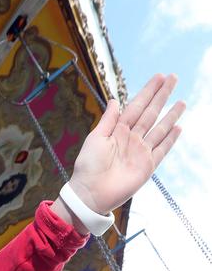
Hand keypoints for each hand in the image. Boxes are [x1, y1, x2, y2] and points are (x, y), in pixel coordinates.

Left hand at [68, 73, 184, 214]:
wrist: (90, 193)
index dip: (148, 92)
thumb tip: (115, 100)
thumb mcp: (95, 138)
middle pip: (150, 113)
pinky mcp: (147, 167)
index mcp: (118, 130)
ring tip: (181, 102)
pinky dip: (170, 140)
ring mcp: (140, 152)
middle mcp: (131, 139)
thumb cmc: (88, 166)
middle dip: (162, 96)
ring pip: (159, 130)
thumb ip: (108, 120)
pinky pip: (161, 151)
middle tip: (174, 78)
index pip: (136, 106)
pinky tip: (178, 128)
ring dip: (171, 116)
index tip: (159, 77)